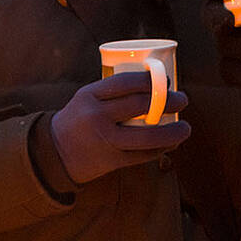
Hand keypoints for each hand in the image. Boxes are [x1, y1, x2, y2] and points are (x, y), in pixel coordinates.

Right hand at [43, 72, 191, 183]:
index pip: (127, 82)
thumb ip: (113, 92)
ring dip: (172, 132)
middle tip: (183, 99)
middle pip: (141, 106)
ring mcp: (104, 140)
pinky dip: (160, 150)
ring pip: (147, 136)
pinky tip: (171, 144)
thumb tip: (156, 84)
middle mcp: (96, 116)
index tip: (168, 80)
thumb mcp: (87, 98)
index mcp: (90, 95)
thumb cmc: (80, 119)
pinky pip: (142, 155)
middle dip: (168, 101)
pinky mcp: (111, 161)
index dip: (152, 80)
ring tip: (185, 128)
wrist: (54, 152)